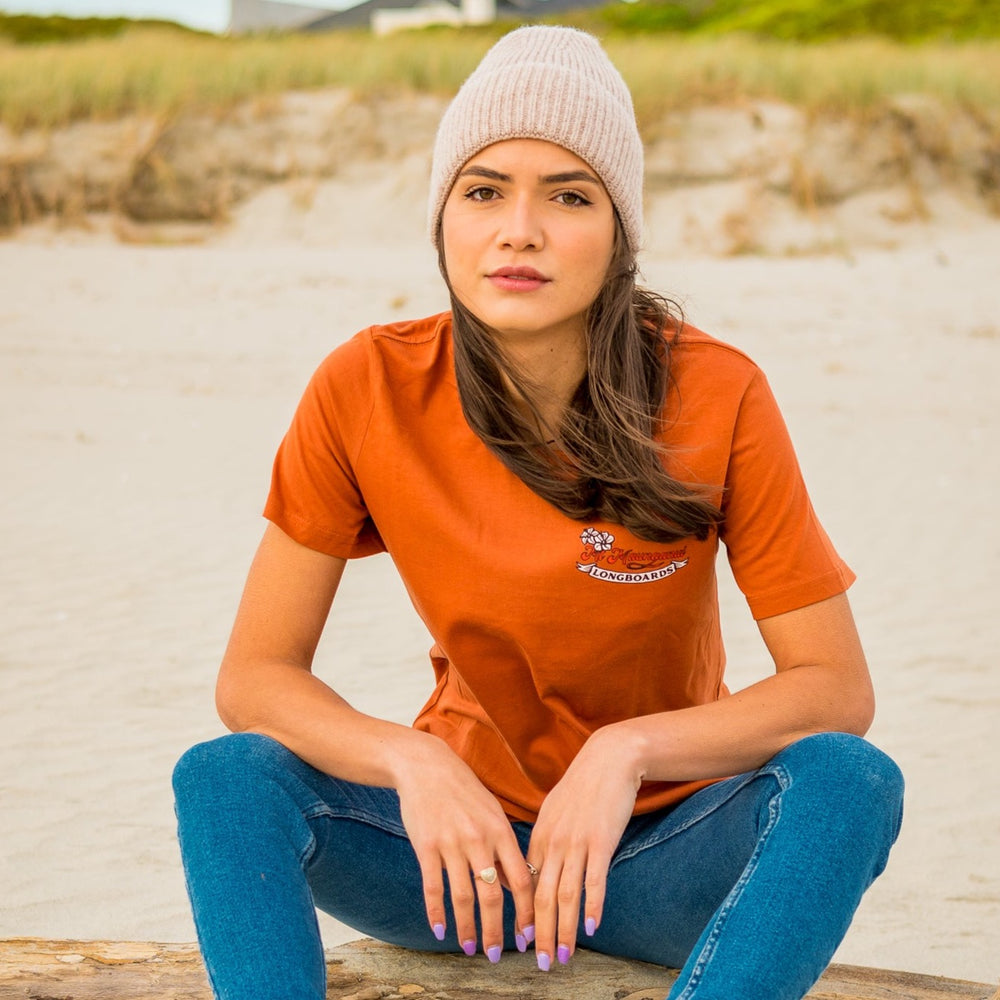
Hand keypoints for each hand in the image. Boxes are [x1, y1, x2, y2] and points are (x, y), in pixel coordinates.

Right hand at [393, 732, 535, 959]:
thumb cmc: (463, 790)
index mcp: (500, 831)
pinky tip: (440, 930)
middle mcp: (479, 839)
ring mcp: (451, 843)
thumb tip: (514, 885)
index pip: (521, 880)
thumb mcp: (491, 812)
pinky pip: (433, 886)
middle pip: (492, 896)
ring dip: (467, 928)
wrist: (426, 766)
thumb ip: (503, 847)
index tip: (528, 935)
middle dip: (496, 931)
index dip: (526, 912)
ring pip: (463, 897)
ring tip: (469, 948)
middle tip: (497, 955)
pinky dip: (436, 912)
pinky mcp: (426, 846)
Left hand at [526, 726, 639, 968]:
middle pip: (541, 897)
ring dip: (564, 930)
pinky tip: (592, 928)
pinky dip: (592, 907)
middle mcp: (553, 842)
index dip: (525, 916)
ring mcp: (576, 843)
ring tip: (563, 957)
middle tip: (540, 963)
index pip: (527, 884)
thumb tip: (539, 865)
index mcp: (539, 836)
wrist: (608, 759)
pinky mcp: (601, 841)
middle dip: (540, 934)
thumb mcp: (555, 810)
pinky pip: (594, 881)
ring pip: (565, 896)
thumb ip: (546, 839)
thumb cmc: (583, 785)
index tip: (523, 941)